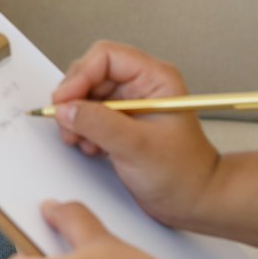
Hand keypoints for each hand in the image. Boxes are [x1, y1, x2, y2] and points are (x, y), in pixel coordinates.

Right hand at [50, 42, 222, 228]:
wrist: (193, 201)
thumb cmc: (182, 173)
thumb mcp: (137, 147)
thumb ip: (99, 124)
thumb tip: (66, 108)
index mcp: (155, 78)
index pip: (106, 57)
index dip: (81, 75)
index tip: (64, 100)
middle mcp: (141, 86)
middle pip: (92, 74)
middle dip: (75, 98)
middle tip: (66, 122)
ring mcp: (130, 105)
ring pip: (88, 96)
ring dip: (76, 117)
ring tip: (78, 139)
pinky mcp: (121, 124)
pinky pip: (91, 115)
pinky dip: (82, 129)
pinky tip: (89, 147)